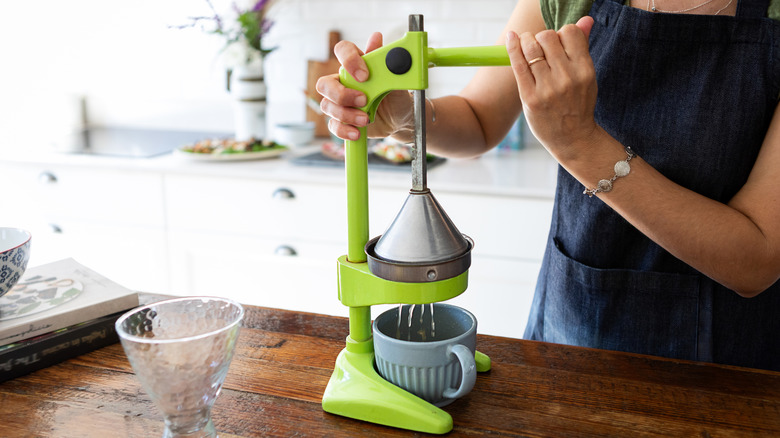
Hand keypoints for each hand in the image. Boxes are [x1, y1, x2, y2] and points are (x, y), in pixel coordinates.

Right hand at [315, 33, 413, 140]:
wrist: (402, 119)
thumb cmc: (397, 96)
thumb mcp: (395, 80)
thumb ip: (382, 62)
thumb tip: (376, 37)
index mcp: (356, 65)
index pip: (342, 51)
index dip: (348, 60)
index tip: (364, 75)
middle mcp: (344, 82)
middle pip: (324, 84)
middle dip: (341, 94)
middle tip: (363, 100)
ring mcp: (341, 103)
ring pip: (327, 106)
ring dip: (346, 114)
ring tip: (366, 119)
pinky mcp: (342, 120)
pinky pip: (333, 125)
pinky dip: (344, 130)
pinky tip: (357, 132)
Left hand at [505, 17, 597, 161]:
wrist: (573, 139)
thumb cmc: (578, 104)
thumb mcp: (587, 76)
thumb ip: (582, 47)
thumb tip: (586, 19)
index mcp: (585, 70)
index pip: (570, 33)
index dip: (560, 32)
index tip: (556, 43)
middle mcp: (567, 78)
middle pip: (547, 37)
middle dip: (541, 37)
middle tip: (538, 46)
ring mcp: (548, 88)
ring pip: (531, 48)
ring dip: (525, 40)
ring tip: (525, 43)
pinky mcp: (531, 98)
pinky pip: (518, 65)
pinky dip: (512, 48)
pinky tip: (511, 39)